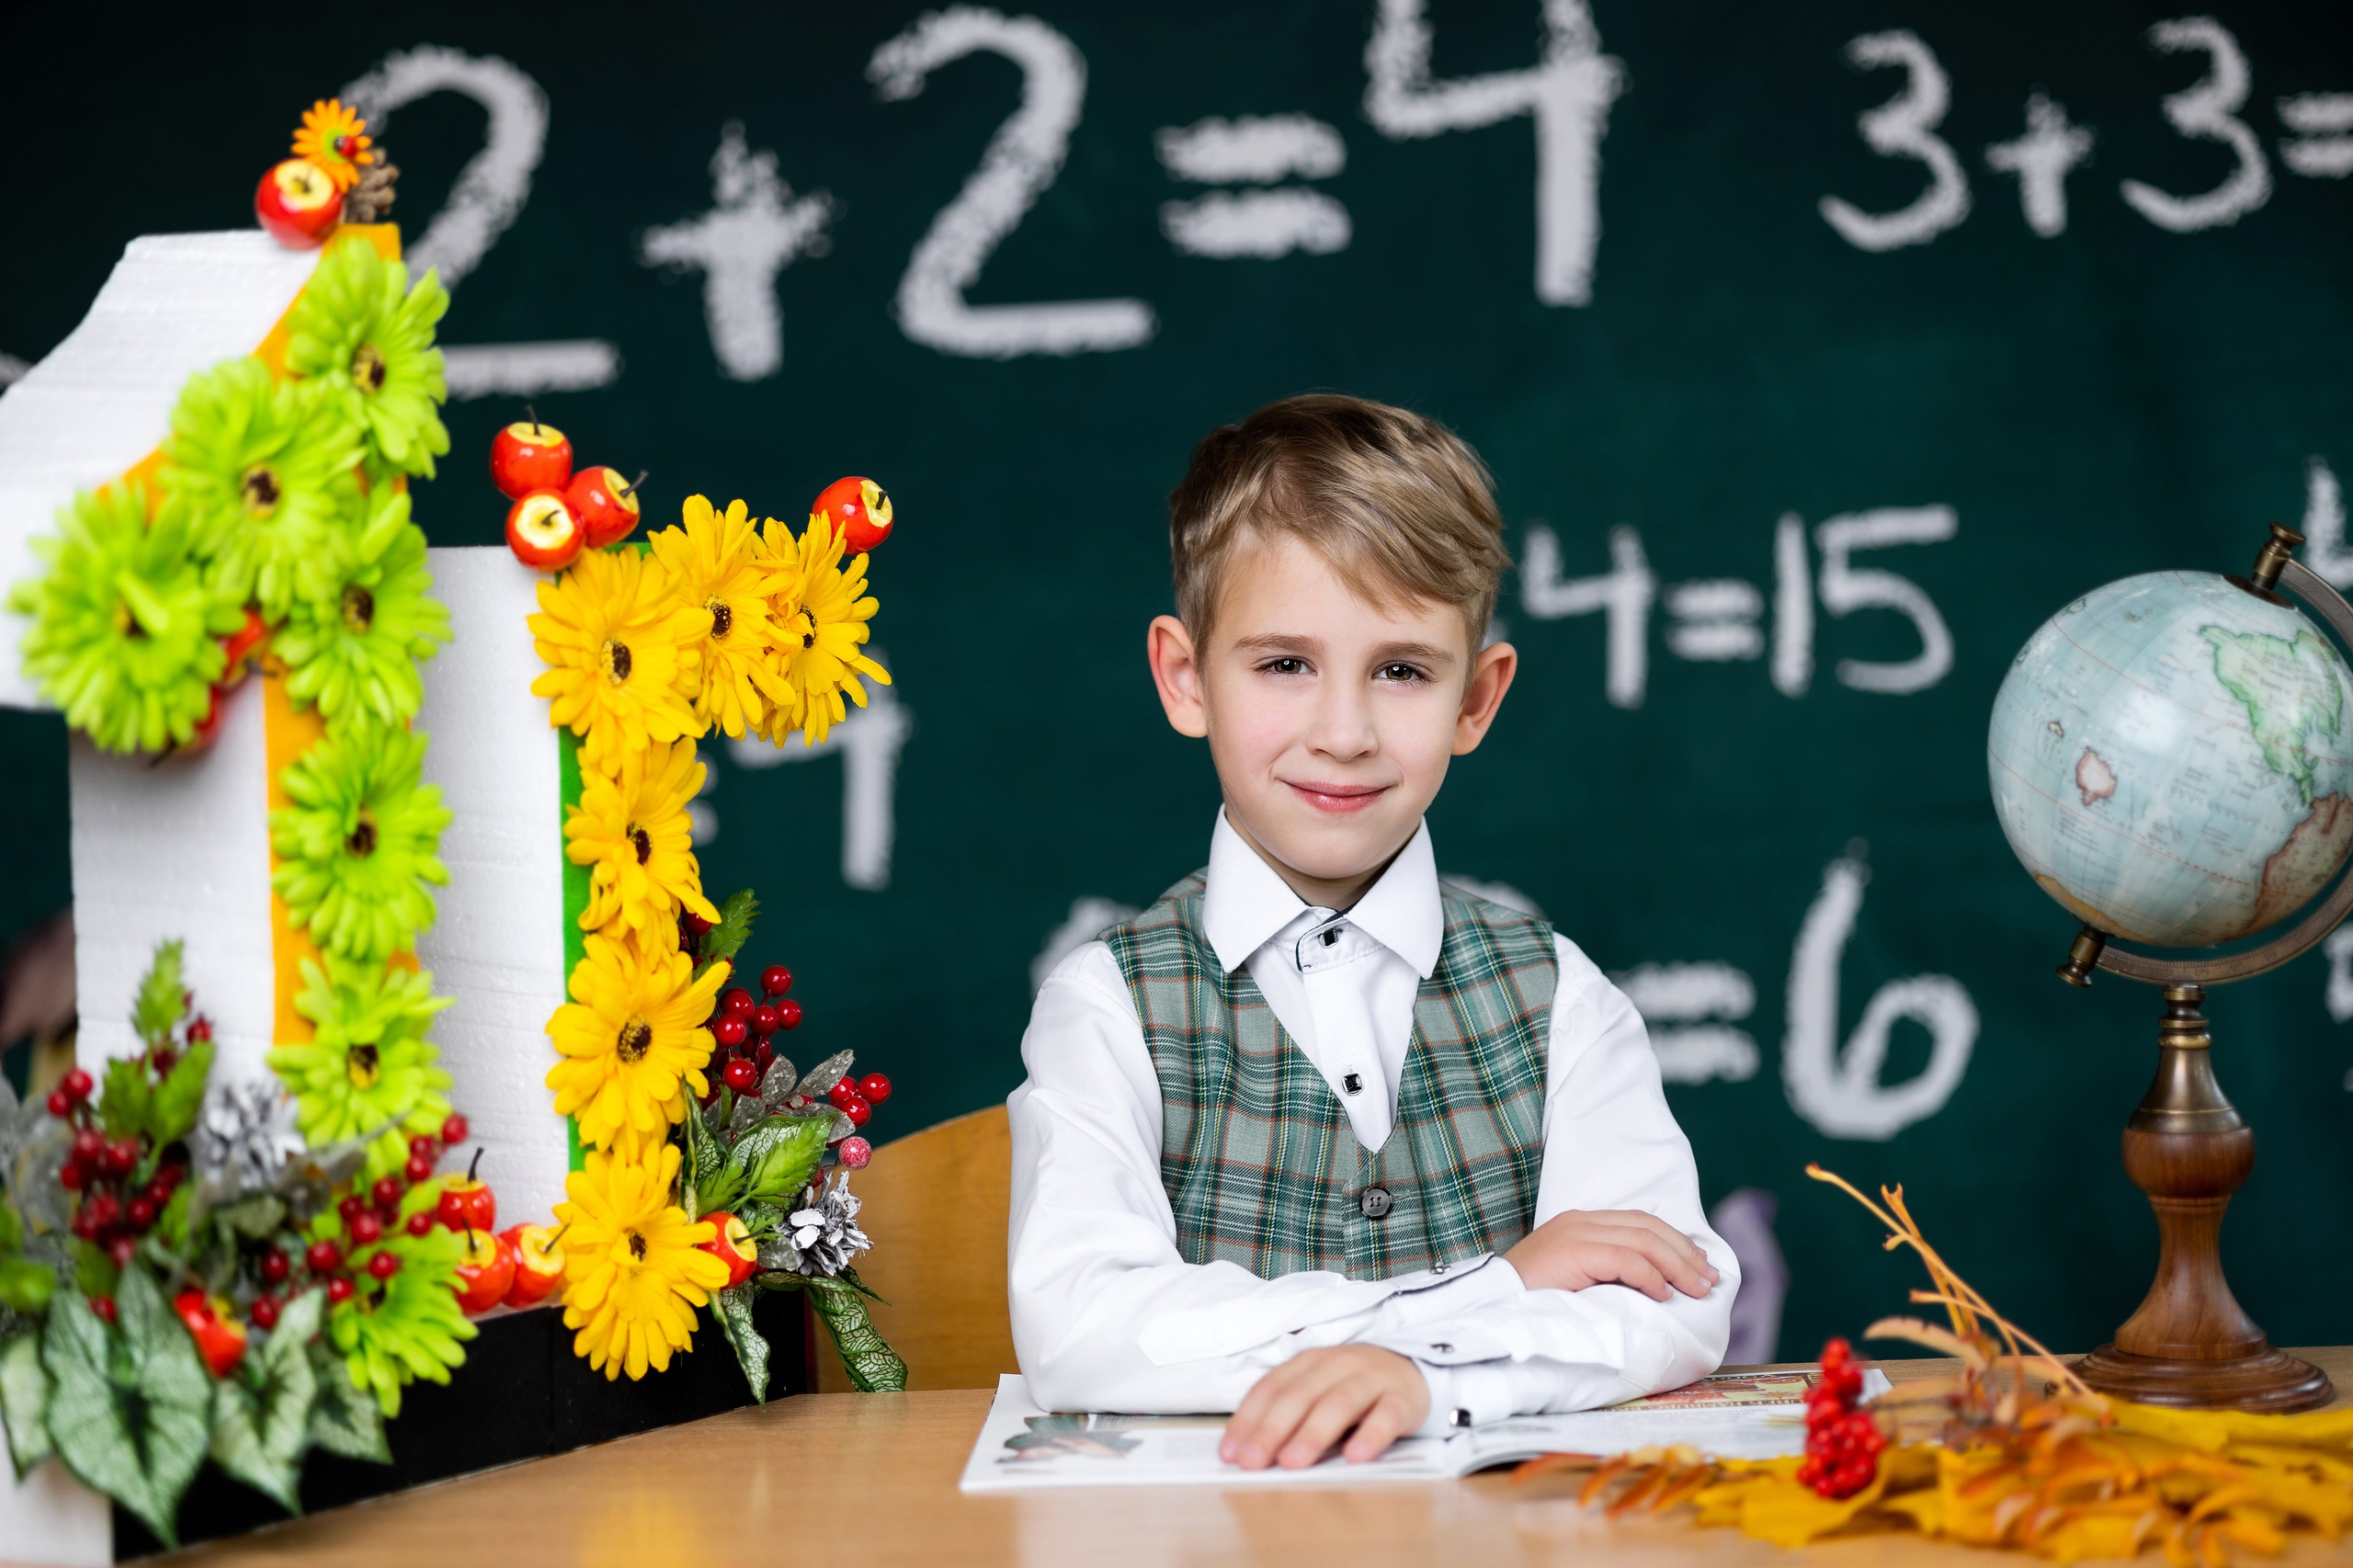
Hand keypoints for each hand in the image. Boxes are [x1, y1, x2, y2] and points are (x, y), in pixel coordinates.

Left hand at [1220, 1345, 1429, 1469]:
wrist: (1412, 1369)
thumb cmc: (1352, 1388)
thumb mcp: (1317, 1391)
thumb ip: (1288, 1414)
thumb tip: (1246, 1452)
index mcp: (1308, 1362)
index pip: (1271, 1388)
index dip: (1248, 1419)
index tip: (1230, 1453)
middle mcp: (1337, 1364)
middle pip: (1300, 1396)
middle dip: (1272, 1430)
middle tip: (1253, 1463)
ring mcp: (1371, 1378)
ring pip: (1339, 1403)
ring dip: (1313, 1433)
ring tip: (1293, 1462)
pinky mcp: (1403, 1397)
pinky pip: (1387, 1415)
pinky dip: (1371, 1434)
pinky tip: (1355, 1456)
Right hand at [1504, 1209, 1721, 1299]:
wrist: (1488, 1305)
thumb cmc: (1530, 1303)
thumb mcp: (1575, 1282)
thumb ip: (1605, 1274)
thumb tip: (1652, 1291)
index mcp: (1581, 1223)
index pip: (1640, 1221)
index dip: (1675, 1242)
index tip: (1699, 1266)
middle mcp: (1581, 1220)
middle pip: (1649, 1226)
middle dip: (1685, 1252)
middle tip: (1710, 1279)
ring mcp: (1578, 1232)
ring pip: (1644, 1240)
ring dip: (1678, 1266)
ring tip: (1698, 1290)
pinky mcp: (1576, 1250)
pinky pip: (1627, 1259)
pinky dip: (1652, 1277)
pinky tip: (1665, 1295)